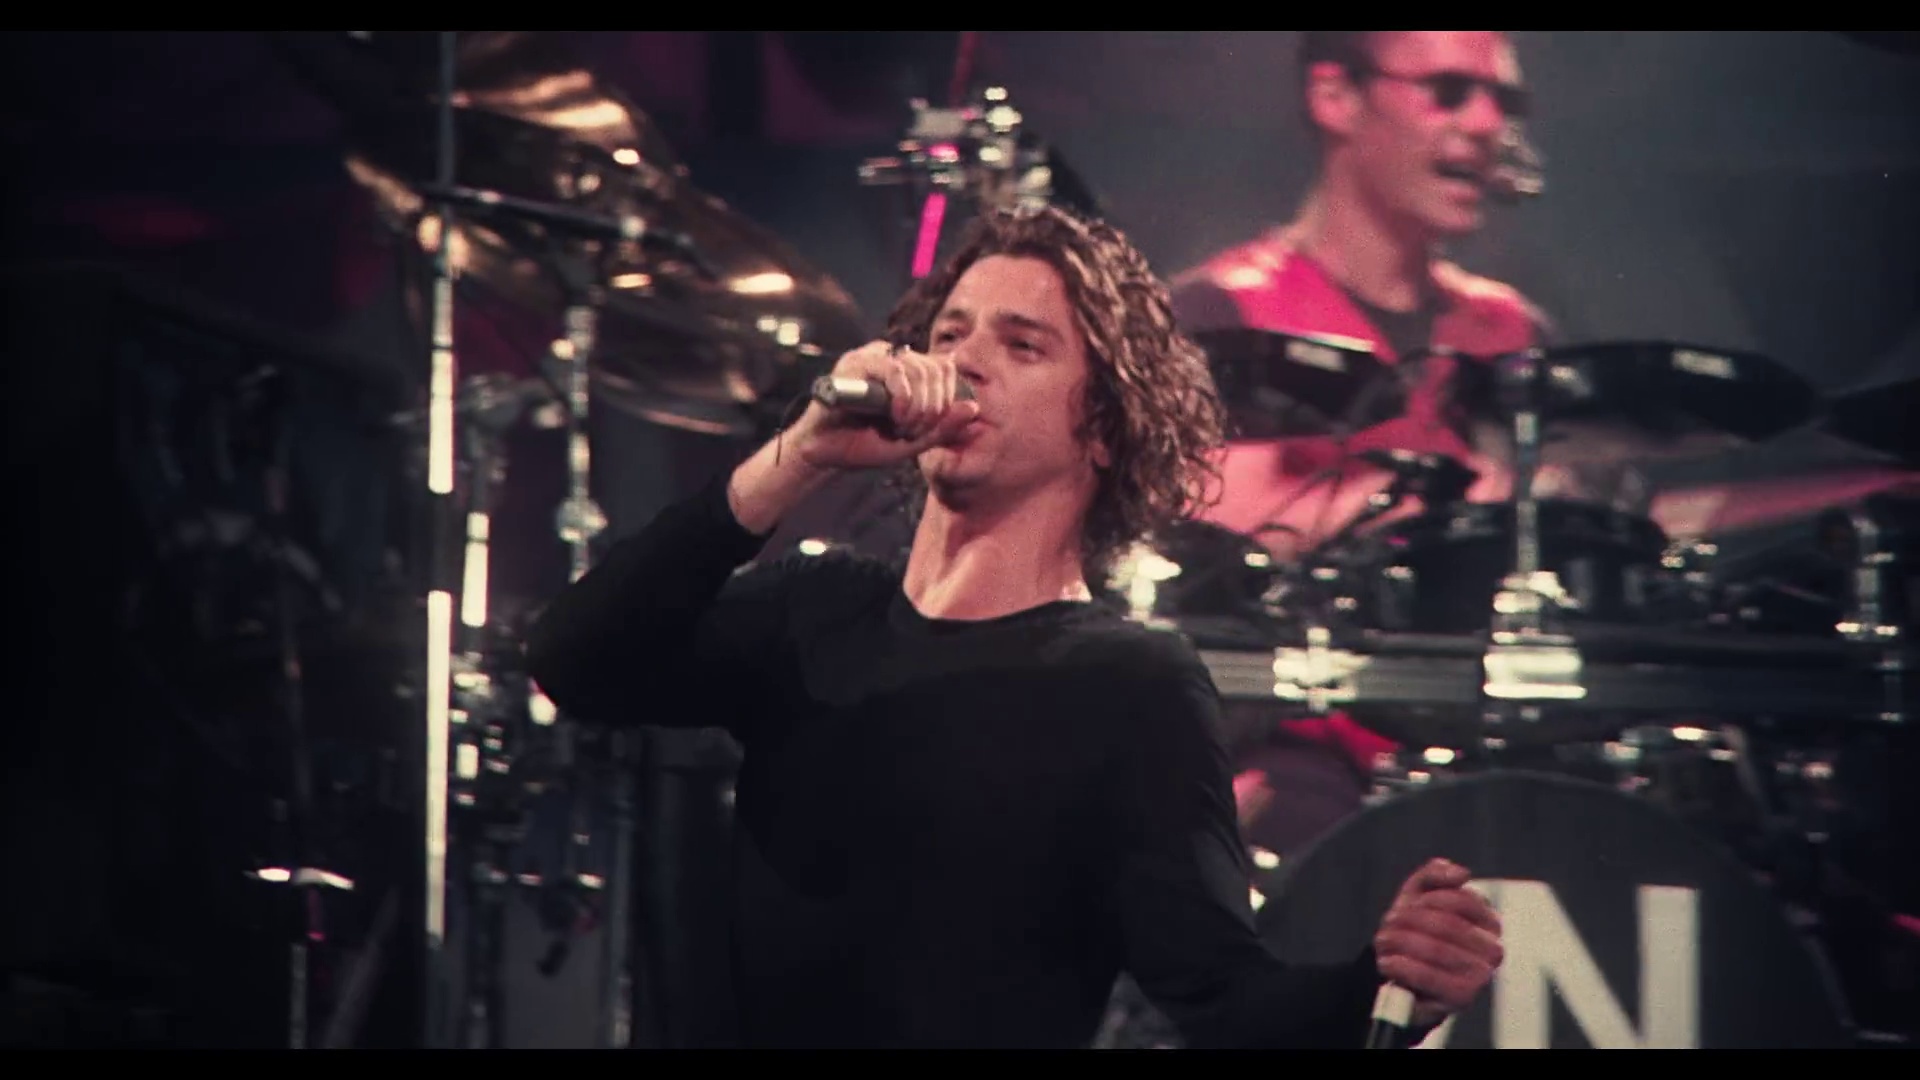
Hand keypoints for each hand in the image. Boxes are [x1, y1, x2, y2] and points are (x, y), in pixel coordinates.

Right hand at [789, 340, 980, 470]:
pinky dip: (901, 396)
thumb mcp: (913, 442)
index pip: (946, 369)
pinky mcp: (856, 362)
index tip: (929, 428)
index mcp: (911, 371)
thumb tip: (974, 407)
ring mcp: (874, 356)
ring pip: (918, 369)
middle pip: (936, 369)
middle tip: (914, 431)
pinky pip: (893, 369)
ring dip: (917, 406)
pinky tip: (893, 415)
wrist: (826, 453)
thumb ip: (943, 428)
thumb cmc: (866, 443)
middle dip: (933, 408)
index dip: (947, 400)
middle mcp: (894, 358)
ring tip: (901, 426)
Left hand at [1373, 858, 1501, 1026]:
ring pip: (1436, 949)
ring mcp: (1480, 976)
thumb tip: (1460, 873)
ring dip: (1400, 943)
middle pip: (1447, 925)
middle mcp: (1492, 950)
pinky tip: (1387, 962)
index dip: (1427, 900)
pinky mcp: (1462, 998)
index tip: (1405, 906)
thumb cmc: (1416, 931)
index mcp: (1489, 922)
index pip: (1462, 900)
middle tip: (1386, 926)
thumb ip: (1435, 875)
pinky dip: (1403, 967)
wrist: (1404, 975)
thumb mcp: (1419, 895)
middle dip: (1409, 922)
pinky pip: (1429, 977)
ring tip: (1383, 942)